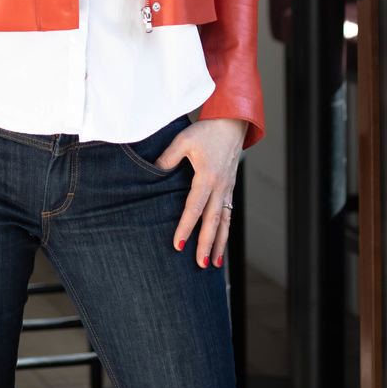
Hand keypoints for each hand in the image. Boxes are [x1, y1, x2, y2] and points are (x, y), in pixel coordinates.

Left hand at [154, 118, 246, 267]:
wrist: (232, 123)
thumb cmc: (207, 131)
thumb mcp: (184, 140)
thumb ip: (168, 157)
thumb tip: (154, 171)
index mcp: (207, 176)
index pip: (195, 207)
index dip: (186, 227)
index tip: (179, 244)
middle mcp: (220, 186)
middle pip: (213, 221)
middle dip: (206, 244)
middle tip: (200, 264)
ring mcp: (228, 188)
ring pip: (224, 221)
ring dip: (219, 243)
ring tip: (214, 263)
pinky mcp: (230, 188)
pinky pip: (229, 214)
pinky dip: (226, 231)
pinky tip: (221, 242)